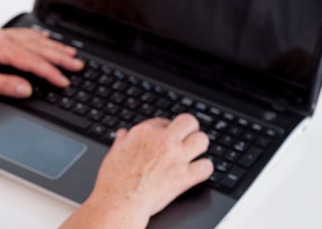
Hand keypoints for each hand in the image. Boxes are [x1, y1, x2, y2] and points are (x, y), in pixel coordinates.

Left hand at [0, 28, 83, 97]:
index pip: (35, 63)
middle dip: (61, 57)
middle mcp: (6, 39)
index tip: (64, 81)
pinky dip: (40, 36)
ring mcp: (4, 36)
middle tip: (78, 64)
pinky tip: (46, 38)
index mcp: (3, 49)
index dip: (52, 73)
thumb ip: (5, 85)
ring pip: (36, 39)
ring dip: (54, 46)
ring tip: (70, 52)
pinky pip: (26, 33)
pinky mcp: (0, 36)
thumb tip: (26, 89)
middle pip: (40, 48)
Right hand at [62, 114, 212, 227]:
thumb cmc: (114, 179)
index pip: (163, 121)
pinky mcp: (185, 177)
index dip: (165, 129)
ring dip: (199, 145)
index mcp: (144, 132)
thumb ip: (122, 141)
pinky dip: (203, 168)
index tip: (164, 136)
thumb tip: (124, 135)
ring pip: (202, 140)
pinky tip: (197, 170)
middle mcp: (164, 140)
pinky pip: (207, 166)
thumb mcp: (114, 152)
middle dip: (188, 128)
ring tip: (194, 151)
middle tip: (186, 136)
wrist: (120, 201)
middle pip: (189, 121)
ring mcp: (177, 158)